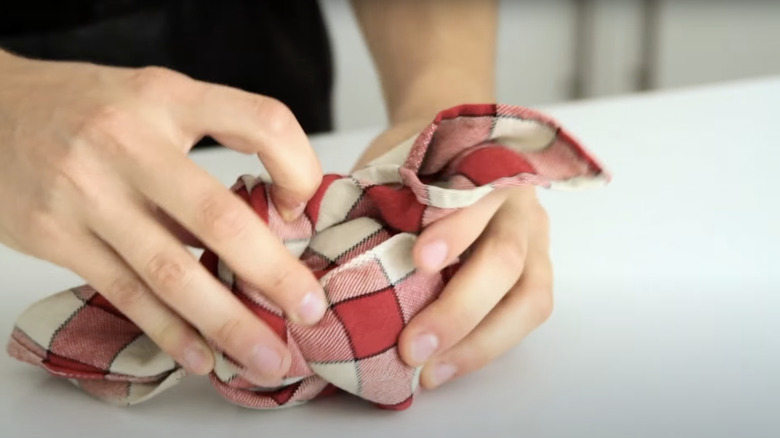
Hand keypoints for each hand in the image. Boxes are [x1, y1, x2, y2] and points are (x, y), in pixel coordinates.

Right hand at [0, 52, 327, 382]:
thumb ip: (212, 144)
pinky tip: (202, 355)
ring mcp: (87, 192)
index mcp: (168, 98)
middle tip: (310, 311)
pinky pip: (125, 293)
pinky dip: (168, 331)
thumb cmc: (89, 108)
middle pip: (217, 217)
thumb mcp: (156, 99)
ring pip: (170, 270)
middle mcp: (128, 142)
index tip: (301, 209)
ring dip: (226, 322)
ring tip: (266, 356)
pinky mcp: (56, 235)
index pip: (260, 122)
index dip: (298, 168)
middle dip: (273, 274)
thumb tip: (275, 218)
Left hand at [358, 120, 552, 388]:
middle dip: (459, 308)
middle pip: (504, 258)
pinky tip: (448, 366)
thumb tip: (322, 260)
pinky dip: (488, 345)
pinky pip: (527, 313)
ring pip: (528, 297)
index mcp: (482, 163)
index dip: (455, 231)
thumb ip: (378, 199)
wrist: (450, 133)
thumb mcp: (393, 161)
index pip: (478, 197)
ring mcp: (535, 238)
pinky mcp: (538, 269)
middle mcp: (516, 203)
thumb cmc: (414, 155)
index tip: (419, 260)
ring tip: (431, 373)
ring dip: (479, 342)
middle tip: (412, 346)